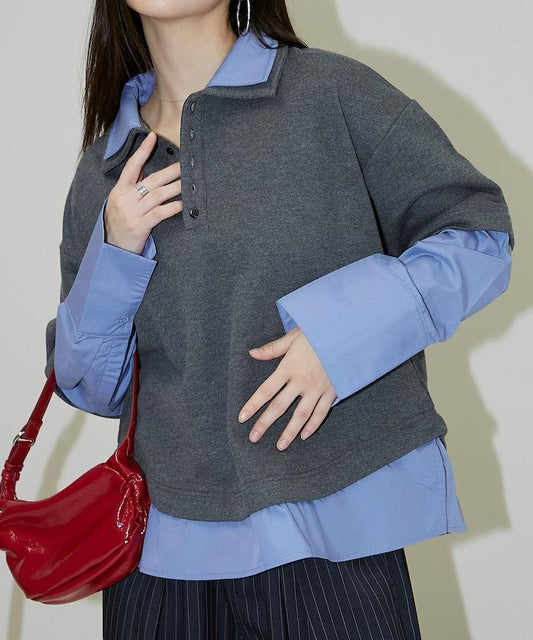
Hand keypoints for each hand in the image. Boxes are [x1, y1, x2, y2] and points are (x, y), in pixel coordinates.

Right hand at [104, 131, 182, 254]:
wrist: (112, 251)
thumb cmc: (120, 226)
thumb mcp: (121, 204)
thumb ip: (133, 187)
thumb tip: (146, 168)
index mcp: (119, 191)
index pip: (132, 167)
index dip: (142, 151)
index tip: (153, 136)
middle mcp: (125, 199)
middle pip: (151, 180)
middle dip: (170, 171)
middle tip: (186, 164)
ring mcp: (131, 213)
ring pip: (157, 195)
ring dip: (176, 188)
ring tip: (190, 182)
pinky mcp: (139, 226)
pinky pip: (159, 213)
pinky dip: (173, 207)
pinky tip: (184, 204)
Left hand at [238, 327, 337, 449]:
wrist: (347, 334)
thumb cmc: (318, 333)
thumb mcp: (293, 337)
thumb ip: (272, 348)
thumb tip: (251, 353)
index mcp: (289, 367)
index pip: (266, 390)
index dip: (253, 405)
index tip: (242, 417)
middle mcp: (301, 381)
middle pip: (279, 406)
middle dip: (265, 423)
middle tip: (253, 438)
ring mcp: (317, 388)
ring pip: (300, 415)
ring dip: (289, 432)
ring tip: (280, 446)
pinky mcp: (332, 391)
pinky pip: (321, 413)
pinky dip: (313, 426)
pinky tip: (304, 435)